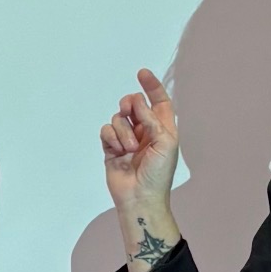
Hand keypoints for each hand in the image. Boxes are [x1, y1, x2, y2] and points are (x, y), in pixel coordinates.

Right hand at [101, 68, 178, 211]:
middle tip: (130, 113)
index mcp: (162, 129)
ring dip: (123, 131)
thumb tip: (137, 100)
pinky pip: (106, 130)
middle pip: (133, 104)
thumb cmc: (158, 174)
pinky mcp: (111, 147)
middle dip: (130, 105)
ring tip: (129, 149)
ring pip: (118, 117)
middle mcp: (144, 131)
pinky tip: (118, 152)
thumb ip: (151, 119)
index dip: (151, 86)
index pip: (158, 101)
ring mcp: (127, 139)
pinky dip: (111, 138)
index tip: (142, 73)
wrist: (140, 198)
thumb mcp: (164, 143)